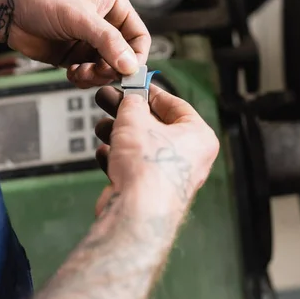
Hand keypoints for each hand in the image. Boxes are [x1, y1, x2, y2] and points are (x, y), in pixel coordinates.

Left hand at [0, 0, 149, 86]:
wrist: (8, 9)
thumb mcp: (80, 18)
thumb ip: (108, 42)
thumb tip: (131, 66)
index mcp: (115, 6)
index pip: (139, 37)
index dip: (136, 56)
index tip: (128, 72)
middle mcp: (105, 25)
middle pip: (124, 58)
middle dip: (111, 69)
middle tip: (98, 72)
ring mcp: (90, 42)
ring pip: (107, 69)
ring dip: (96, 76)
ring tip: (80, 72)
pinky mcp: (75, 56)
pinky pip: (89, 74)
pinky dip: (83, 78)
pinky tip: (71, 72)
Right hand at [94, 85, 218, 217]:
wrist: (136, 213)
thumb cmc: (147, 166)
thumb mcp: (135, 118)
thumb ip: (133, 103)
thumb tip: (131, 99)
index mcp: (199, 137)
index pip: (176, 105)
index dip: (151, 92)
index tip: (135, 85)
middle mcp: (191, 158)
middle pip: (157, 127)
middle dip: (129, 114)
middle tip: (110, 101)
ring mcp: (171, 178)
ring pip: (144, 148)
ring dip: (120, 135)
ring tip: (101, 125)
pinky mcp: (151, 194)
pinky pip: (136, 169)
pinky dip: (119, 159)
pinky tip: (103, 152)